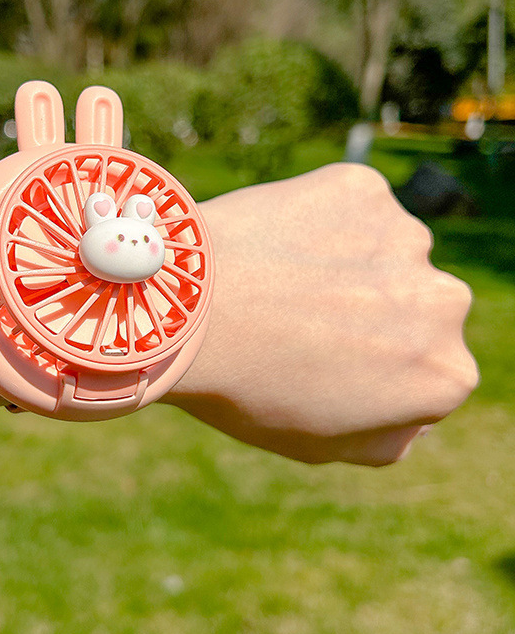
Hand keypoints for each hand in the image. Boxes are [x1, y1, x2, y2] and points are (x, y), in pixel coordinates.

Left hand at [165, 164, 477, 465]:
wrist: (186, 310)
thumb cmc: (245, 385)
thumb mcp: (320, 444)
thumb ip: (385, 437)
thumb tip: (411, 416)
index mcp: (447, 375)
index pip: (423, 370)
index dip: (369, 366)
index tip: (321, 359)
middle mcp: (445, 302)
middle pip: (413, 306)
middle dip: (372, 311)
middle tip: (301, 315)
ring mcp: (406, 237)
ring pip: (384, 252)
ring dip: (349, 262)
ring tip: (282, 279)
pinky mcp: (362, 189)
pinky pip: (348, 207)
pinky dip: (319, 219)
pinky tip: (276, 241)